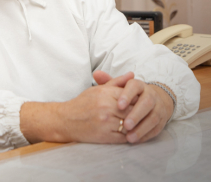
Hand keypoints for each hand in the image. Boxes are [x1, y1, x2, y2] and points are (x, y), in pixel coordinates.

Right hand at [20, 72, 134, 143]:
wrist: (66, 120)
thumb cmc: (82, 103)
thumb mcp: (98, 89)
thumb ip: (116, 82)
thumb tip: (132, 74)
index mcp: (106, 94)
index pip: (131, 96)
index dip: (138, 100)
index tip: (141, 103)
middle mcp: (107, 107)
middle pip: (133, 111)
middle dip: (139, 113)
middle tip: (144, 115)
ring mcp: (106, 123)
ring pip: (131, 125)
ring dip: (136, 126)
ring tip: (138, 124)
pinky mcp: (105, 136)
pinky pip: (124, 137)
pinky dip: (130, 136)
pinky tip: (130, 133)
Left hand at [96, 72, 173, 143]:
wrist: (151, 102)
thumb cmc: (129, 96)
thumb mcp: (119, 88)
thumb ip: (109, 83)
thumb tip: (96, 73)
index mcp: (139, 85)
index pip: (134, 86)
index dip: (127, 95)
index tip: (119, 105)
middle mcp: (150, 94)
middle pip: (146, 102)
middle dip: (136, 114)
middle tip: (126, 124)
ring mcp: (158, 107)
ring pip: (153, 117)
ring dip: (142, 128)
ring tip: (129, 137)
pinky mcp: (162, 120)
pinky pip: (156, 128)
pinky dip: (146, 135)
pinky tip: (136, 140)